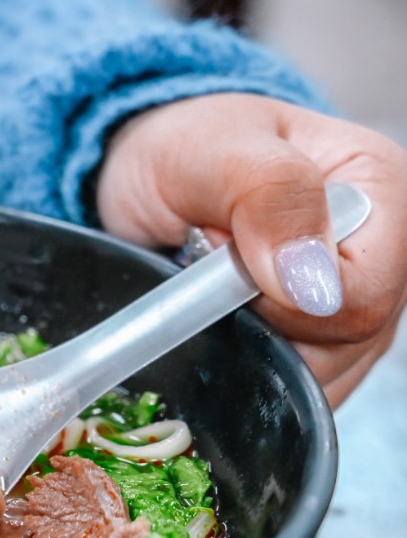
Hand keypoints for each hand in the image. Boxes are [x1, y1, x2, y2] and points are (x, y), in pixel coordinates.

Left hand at [95, 92, 406, 405]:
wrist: (153, 175)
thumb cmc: (186, 148)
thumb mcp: (213, 150)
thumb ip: (270, 195)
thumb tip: (311, 282)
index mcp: (383, 193)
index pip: (364, 294)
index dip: (282, 298)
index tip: (220, 257)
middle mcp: (386, 258)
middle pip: (343, 345)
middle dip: (258, 321)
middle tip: (207, 263)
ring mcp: (355, 310)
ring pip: (314, 377)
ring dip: (247, 347)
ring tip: (210, 286)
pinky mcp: (318, 348)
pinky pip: (287, 389)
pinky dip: (242, 367)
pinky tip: (215, 324)